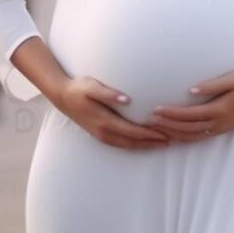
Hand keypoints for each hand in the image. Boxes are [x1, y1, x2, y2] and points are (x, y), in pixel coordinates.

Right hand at [57, 74, 174, 149]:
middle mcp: (104, 132)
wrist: (62, 96)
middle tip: (171, 141)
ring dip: (145, 146)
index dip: (150, 134)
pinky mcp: (100, 135)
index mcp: (104, 121)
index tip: (166, 134)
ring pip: (127, 146)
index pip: (132, 131)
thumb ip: (109, 94)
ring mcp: (101, 135)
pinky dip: (135, 144)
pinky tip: (144, 142)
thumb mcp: (92, 86)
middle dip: (152, 143)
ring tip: (162, 144)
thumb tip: (127, 100)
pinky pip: (121, 144)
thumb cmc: (79, 88)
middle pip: (132, 142)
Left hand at [149, 68, 233, 141]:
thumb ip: (211, 86)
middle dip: (167, 126)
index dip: (171, 114)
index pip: (189, 115)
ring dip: (174, 133)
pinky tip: (175, 134)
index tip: (155, 110)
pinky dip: (185, 136)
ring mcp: (222, 128)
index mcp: (220, 110)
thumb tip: (190, 91)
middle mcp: (219, 123)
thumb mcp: (232, 78)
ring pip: (192, 136)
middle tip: (148, 121)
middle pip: (187, 128)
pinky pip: (200, 136)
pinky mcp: (223, 128)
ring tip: (157, 129)